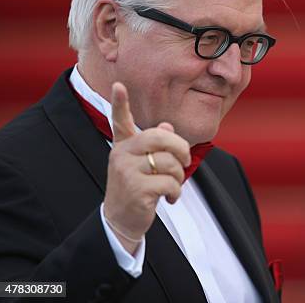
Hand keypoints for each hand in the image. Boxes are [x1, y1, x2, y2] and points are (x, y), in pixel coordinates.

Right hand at [103, 82, 190, 253]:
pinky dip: (176, 192)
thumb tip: (168, 127)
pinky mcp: (135, 189)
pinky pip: (170, 183)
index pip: (120, 120)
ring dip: (179, 176)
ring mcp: (126, 172)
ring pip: (169, 162)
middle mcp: (121, 155)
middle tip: (185, 160)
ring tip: (171, 186)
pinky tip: (169, 199)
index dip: (120, 103)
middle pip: (160, 138)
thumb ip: (156, 146)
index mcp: (124, 146)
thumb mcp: (144, 165)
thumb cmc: (137, 187)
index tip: (119, 84)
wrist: (122, 221)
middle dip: (180, 148)